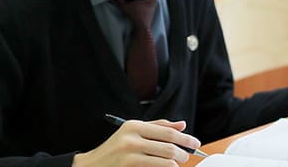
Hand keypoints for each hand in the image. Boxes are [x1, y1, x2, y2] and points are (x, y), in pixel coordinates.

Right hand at [72, 119, 200, 166]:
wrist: (92, 165)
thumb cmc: (116, 149)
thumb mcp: (133, 132)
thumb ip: (157, 127)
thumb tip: (182, 124)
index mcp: (134, 126)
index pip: (167, 131)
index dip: (185, 138)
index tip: (195, 143)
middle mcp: (132, 138)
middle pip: (168, 146)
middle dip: (183, 153)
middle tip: (187, 156)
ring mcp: (130, 155)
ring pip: (165, 160)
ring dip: (176, 163)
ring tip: (178, 164)